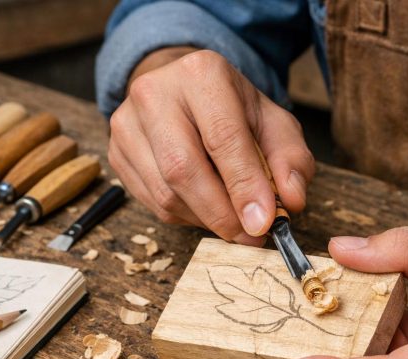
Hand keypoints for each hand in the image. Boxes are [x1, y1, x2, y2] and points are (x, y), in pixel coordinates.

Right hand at [108, 48, 313, 244]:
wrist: (185, 93)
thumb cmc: (233, 111)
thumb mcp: (274, 124)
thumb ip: (291, 160)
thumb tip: (292, 200)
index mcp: (201, 74)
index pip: (222, 137)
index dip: (244, 186)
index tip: (264, 223)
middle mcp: (154, 93)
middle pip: (183, 170)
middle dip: (222, 213)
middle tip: (251, 236)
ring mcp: (126, 124)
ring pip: (165, 194)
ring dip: (205, 220)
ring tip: (234, 220)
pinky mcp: (116, 153)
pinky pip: (152, 204)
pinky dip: (186, 217)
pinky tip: (205, 207)